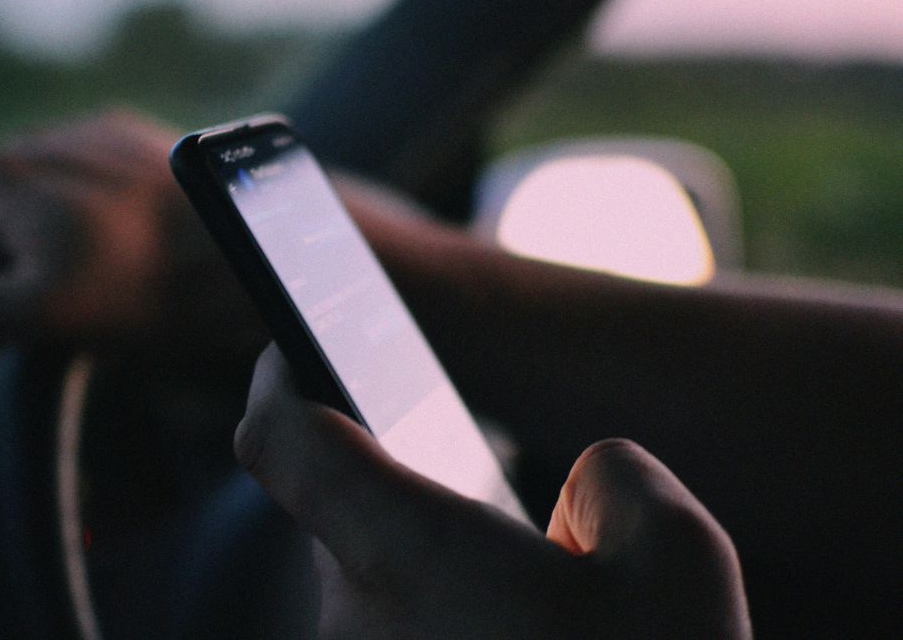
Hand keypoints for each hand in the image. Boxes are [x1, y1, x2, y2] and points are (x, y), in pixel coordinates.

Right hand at [0, 109, 258, 351]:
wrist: (260, 251)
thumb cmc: (150, 291)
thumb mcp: (38, 314)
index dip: (12, 309)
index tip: (71, 312)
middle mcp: (36, 139)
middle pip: (13, 240)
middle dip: (49, 276)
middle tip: (111, 297)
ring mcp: (93, 134)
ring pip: (61, 223)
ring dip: (88, 253)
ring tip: (143, 270)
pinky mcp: (142, 141)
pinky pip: (105, 202)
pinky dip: (123, 227)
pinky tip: (162, 241)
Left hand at [237, 345, 750, 638]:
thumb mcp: (683, 558)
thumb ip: (619, 482)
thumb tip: (584, 493)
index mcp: (407, 557)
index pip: (281, 439)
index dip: (278, 377)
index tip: (292, 349)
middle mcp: (357, 626)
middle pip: (343, 519)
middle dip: (408, 498)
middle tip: (466, 479)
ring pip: (375, 593)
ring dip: (432, 575)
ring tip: (520, 581)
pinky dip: (437, 625)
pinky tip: (508, 633)